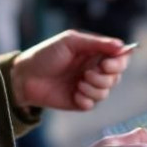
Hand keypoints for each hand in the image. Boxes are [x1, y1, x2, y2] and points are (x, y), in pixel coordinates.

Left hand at [11, 31, 132, 110]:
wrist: (25, 77)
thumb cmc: (46, 55)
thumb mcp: (70, 42)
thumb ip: (97, 43)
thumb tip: (121, 45)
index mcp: (94, 53)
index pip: (119, 58)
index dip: (119, 62)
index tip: (107, 64)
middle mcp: (94, 69)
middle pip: (116, 76)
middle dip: (105, 77)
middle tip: (88, 73)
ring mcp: (87, 86)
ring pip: (106, 91)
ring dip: (94, 88)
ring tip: (78, 83)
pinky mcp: (80, 101)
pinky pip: (93, 104)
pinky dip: (85, 99)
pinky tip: (73, 93)